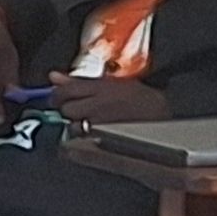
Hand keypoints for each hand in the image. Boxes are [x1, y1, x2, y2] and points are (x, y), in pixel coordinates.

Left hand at [48, 76, 169, 125]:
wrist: (164, 113)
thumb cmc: (138, 97)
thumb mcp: (109, 82)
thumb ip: (78, 81)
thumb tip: (52, 76)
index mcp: (101, 87)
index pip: (65, 90)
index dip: (58, 96)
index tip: (59, 99)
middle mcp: (100, 103)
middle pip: (66, 109)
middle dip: (67, 111)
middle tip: (78, 111)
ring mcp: (104, 122)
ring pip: (74, 126)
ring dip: (77, 125)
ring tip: (91, 122)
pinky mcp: (108, 137)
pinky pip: (85, 139)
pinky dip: (85, 137)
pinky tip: (96, 133)